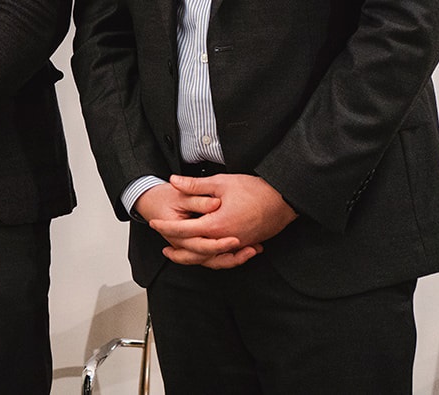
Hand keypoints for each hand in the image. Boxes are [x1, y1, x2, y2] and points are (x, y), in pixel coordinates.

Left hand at [145, 174, 296, 268]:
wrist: (284, 201)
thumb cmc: (255, 190)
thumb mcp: (221, 183)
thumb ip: (195, 185)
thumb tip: (174, 181)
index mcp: (216, 225)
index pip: (185, 230)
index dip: (167, 226)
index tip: (154, 223)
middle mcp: (226, 239)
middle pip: (195, 251)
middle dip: (177, 249)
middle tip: (163, 246)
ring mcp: (237, 244)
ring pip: (210, 257)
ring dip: (193, 256)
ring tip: (179, 252)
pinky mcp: (245, 245)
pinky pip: (225, 256)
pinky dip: (212, 256)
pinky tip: (205, 252)